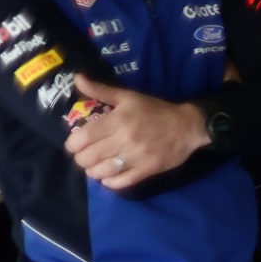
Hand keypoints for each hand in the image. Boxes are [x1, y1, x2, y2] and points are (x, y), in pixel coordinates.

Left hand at [63, 74, 209, 190]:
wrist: (187, 126)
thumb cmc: (155, 110)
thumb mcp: (128, 96)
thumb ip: (101, 90)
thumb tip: (77, 79)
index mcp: (118, 120)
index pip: (83, 138)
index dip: (72, 144)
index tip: (74, 144)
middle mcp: (125, 139)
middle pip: (90, 157)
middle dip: (81, 159)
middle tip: (84, 156)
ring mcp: (137, 157)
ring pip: (103, 171)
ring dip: (93, 171)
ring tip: (94, 167)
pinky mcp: (148, 170)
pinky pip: (122, 181)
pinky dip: (110, 182)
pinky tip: (108, 177)